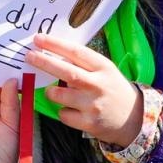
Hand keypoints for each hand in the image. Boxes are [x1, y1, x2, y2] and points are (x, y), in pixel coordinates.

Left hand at [25, 33, 141, 147]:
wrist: (134, 119)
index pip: (76, 52)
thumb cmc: (113, 90)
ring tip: (52, 91)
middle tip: (29, 56)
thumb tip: (53, 51)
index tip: (38, 39)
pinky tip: (70, 109)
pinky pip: (64, 114)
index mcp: (103, 67)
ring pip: (59, 95)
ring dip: (50, 92)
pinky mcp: (89, 123)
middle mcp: (98, 85)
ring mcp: (93, 105)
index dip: (55, 44)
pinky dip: (62, 111)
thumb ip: (84, 63)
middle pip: (66, 72)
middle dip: (44, 62)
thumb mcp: (105, 71)